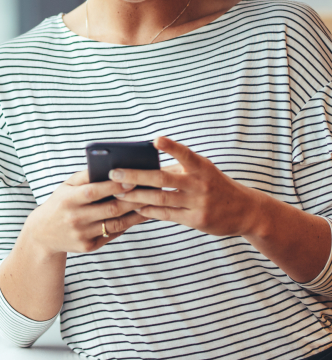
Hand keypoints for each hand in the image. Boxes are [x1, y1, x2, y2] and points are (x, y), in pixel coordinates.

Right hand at [27, 168, 148, 253]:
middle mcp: (75, 218)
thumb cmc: (60, 203)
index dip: (114, 186)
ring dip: (136, 214)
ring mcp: (82, 234)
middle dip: (133, 200)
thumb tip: (110, 166)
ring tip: (151, 204)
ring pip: (116, 224)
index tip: (132, 179)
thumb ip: (85, 176)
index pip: (94, 191)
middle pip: (110, 209)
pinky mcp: (89, 247)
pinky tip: (138, 216)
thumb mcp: (66, 186)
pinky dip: (127, 225)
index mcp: (68, 200)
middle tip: (151, 191)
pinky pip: (113, 234)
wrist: (43, 233)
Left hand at [110, 136, 260, 236]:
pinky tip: (135, 207)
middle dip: (136, 175)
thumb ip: (179, 168)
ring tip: (118, 192)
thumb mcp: (203, 171)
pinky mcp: (197, 220)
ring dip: (136, 196)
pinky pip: (167, 215)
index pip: (185, 154)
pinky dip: (149, 210)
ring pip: (160, 198)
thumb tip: (144, 165)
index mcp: (201, 167)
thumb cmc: (215, 185)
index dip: (171, 147)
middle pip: (162, 178)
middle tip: (114, 173)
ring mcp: (198, 203)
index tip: (156, 140)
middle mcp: (200, 184)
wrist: (246, 211)